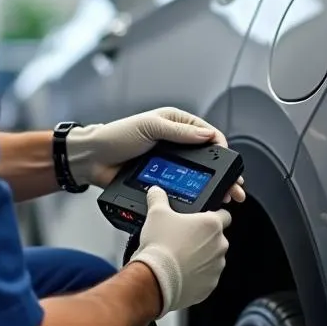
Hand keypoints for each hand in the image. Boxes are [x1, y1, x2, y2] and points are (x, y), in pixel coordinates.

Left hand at [65, 107, 246, 199]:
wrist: (92, 160)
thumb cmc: (116, 136)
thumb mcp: (149, 127)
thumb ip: (178, 131)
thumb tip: (205, 135)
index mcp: (176, 123)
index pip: (207, 134)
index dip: (221, 147)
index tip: (229, 161)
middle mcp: (176, 143)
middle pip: (207, 157)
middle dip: (224, 172)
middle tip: (234, 186)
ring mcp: (169, 163)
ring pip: (197, 175)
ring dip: (211, 186)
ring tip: (223, 197)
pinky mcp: (161, 180)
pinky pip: (182, 187)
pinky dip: (194, 194)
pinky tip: (203, 202)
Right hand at [131, 186, 231, 315]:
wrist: (156, 279)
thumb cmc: (160, 247)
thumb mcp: (156, 214)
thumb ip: (159, 198)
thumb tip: (156, 192)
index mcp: (212, 224)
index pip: (224, 215)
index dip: (212, 216)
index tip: (200, 220)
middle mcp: (219, 245)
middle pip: (216, 238)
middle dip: (202, 239)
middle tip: (183, 240)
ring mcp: (216, 266)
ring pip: (212, 258)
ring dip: (200, 258)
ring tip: (179, 258)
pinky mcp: (210, 285)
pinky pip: (206, 277)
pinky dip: (196, 275)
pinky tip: (180, 272)